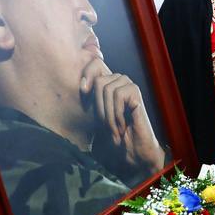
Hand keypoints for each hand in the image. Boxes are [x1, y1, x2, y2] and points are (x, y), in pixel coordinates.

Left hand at [80, 56, 164, 171]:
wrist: (132, 151)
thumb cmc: (114, 136)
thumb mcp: (95, 116)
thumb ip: (89, 100)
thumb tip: (79, 86)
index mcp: (108, 84)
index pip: (95, 63)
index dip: (87, 72)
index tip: (83, 93)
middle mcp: (119, 81)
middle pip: (99, 80)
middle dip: (99, 107)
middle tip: (107, 126)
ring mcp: (128, 85)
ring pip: (107, 88)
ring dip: (108, 114)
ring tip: (115, 128)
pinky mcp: (136, 91)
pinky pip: (118, 95)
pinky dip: (117, 113)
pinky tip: (123, 125)